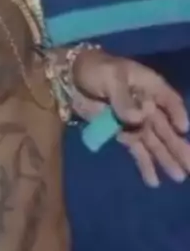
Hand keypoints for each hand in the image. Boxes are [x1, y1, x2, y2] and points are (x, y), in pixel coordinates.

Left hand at [72, 50, 189, 185]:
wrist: (72, 77)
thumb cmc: (96, 69)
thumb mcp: (110, 77)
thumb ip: (124, 99)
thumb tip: (139, 118)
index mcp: (149, 86)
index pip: (169, 101)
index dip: (177, 114)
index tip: (182, 130)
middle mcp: (148, 105)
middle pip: (166, 127)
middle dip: (178, 146)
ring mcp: (136, 121)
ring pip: (155, 142)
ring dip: (166, 159)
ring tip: (179, 178)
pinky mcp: (123, 132)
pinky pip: (137, 149)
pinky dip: (144, 164)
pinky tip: (153, 181)